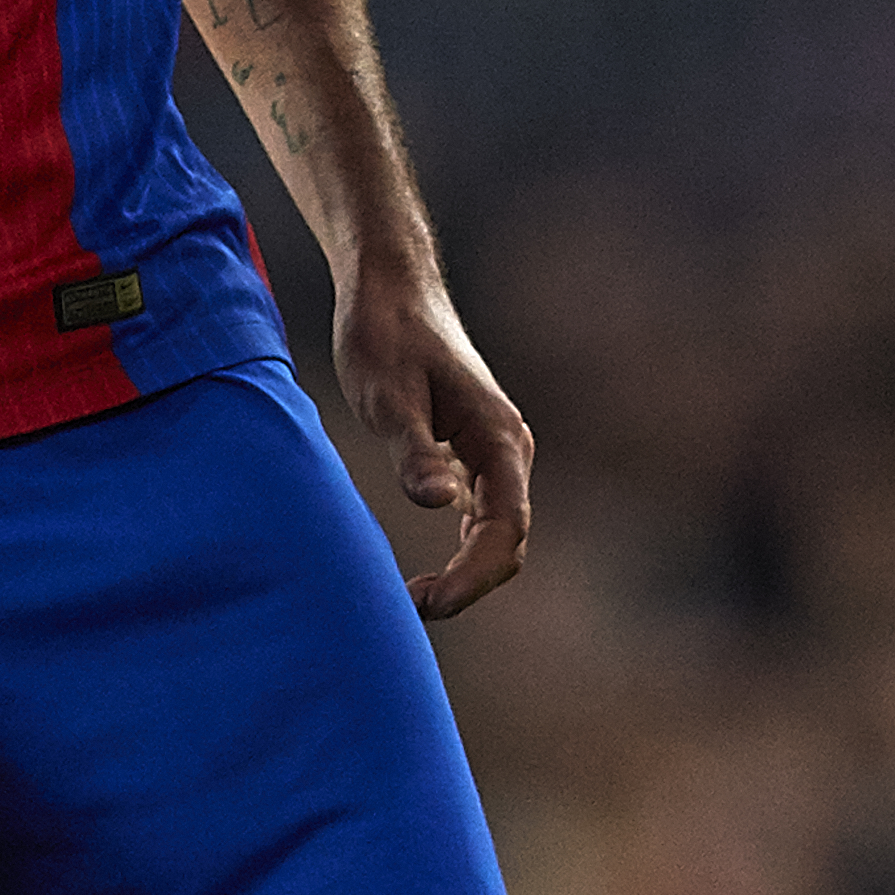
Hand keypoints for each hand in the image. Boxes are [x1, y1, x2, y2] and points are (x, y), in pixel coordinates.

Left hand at [332, 260, 533, 619]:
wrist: (390, 285)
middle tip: (412, 609)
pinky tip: (428, 569)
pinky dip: (464, 549)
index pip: (507, 527)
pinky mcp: (473, 449)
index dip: (474, 575)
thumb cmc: (385, 333)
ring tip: (416, 598)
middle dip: (470, 583)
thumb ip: (415, 452)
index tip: (432, 604)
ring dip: (468, 571)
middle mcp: (508, 445)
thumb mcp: (387, 396)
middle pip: (510, 539)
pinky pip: (486, 514)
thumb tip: (441, 504)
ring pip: (500, 530)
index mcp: (498, 435)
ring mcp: (494, 448)